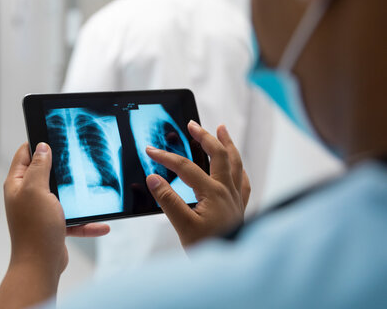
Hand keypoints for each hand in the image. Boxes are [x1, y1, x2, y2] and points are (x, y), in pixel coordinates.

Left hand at [0, 143, 109, 307]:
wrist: (40, 266)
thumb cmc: (35, 229)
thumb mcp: (37, 190)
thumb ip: (40, 166)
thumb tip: (42, 146)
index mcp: (18, 184)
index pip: (25, 154)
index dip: (38, 141)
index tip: (55, 133)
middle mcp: (27, 196)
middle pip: (46, 172)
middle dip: (63, 166)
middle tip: (79, 156)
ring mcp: (41, 211)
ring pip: (63, 195)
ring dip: (78, 196)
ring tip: (93, 190)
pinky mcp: (54, 225)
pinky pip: (74, 219)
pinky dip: (87, 222)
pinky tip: (102, 224)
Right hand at [145, 122, 250, 247]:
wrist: (231, 269)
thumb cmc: (209, 247)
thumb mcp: (182, 226)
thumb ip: (168, 200)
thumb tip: (154, 179)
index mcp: (212, 193)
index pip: (185, 167)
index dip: (166, 157)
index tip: (151, 150)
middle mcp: (226, 191)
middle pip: (218, 155)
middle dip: (204, 137)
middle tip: (192, 125)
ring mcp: (235, 198)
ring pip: (234, 163)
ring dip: (227, 144)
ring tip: (221, 129)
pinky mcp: (239, 207)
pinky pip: (243, 181)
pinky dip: (238, 168)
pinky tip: (236, 165)